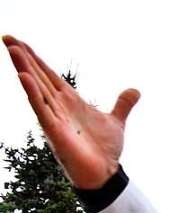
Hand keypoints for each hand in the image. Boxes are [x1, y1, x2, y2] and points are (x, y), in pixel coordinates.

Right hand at [4, 35, 137, 188]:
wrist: (106, 174)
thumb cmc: (105, 150)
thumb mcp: (116, 122)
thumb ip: (122, 105)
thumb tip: (135, 91)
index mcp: (71, 102)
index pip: (50, 75)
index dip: (36, 59)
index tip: (19, 42)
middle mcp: (59, 107)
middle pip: (38, 77)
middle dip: (23, 58)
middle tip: (6, 37)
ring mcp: (55, 118)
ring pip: (36, 89)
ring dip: (24, 69)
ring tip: (12, 50)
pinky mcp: (55, 132)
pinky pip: (41, 110)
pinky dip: (33, 94)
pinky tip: (23, 77)